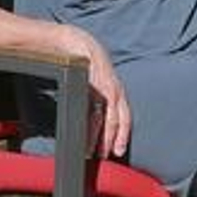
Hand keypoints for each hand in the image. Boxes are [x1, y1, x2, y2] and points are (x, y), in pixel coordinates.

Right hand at [59, 25, 129, 158]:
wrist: (72, 41)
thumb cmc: (83, 63)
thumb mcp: (92, 81)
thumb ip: (95, 99)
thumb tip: (91, 121)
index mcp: (116, 89)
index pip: (124, 115)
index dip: (122, 133)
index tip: (117, 150)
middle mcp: (114, 88)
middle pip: (120, 118)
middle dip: (116, 138)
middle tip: (110, 155)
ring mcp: (105, 85)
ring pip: (108, 116)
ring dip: (102, 136)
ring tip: (96, 152)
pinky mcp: (93, 82)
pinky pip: (94, 107)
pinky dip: (91, 124)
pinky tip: (87, 136)